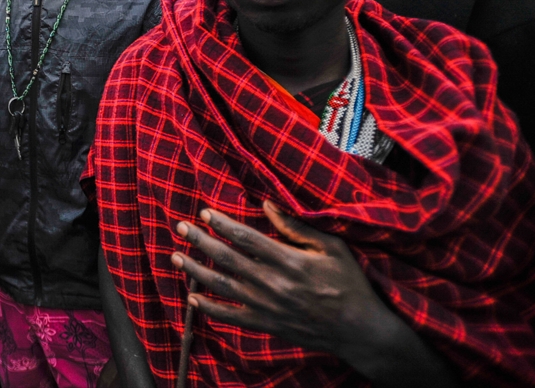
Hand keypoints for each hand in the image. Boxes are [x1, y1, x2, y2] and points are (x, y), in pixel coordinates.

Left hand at [170, 201, 456, 385]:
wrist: (359, 330)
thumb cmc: (349, 283)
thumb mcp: (332, 248)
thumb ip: (297, 227)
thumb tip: (268, 204)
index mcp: (288, 260)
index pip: (246, 237)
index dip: (221, 223)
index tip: (204, 211)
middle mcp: (272, 283)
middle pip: (227, 258)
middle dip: (200, 240)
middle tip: (180, 226)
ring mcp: (267, 306)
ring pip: (222, 285)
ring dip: (195, 270)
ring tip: (175, 257)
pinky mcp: (266, 324)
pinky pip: (231, 316)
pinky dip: (209, 309)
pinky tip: (191, 298)